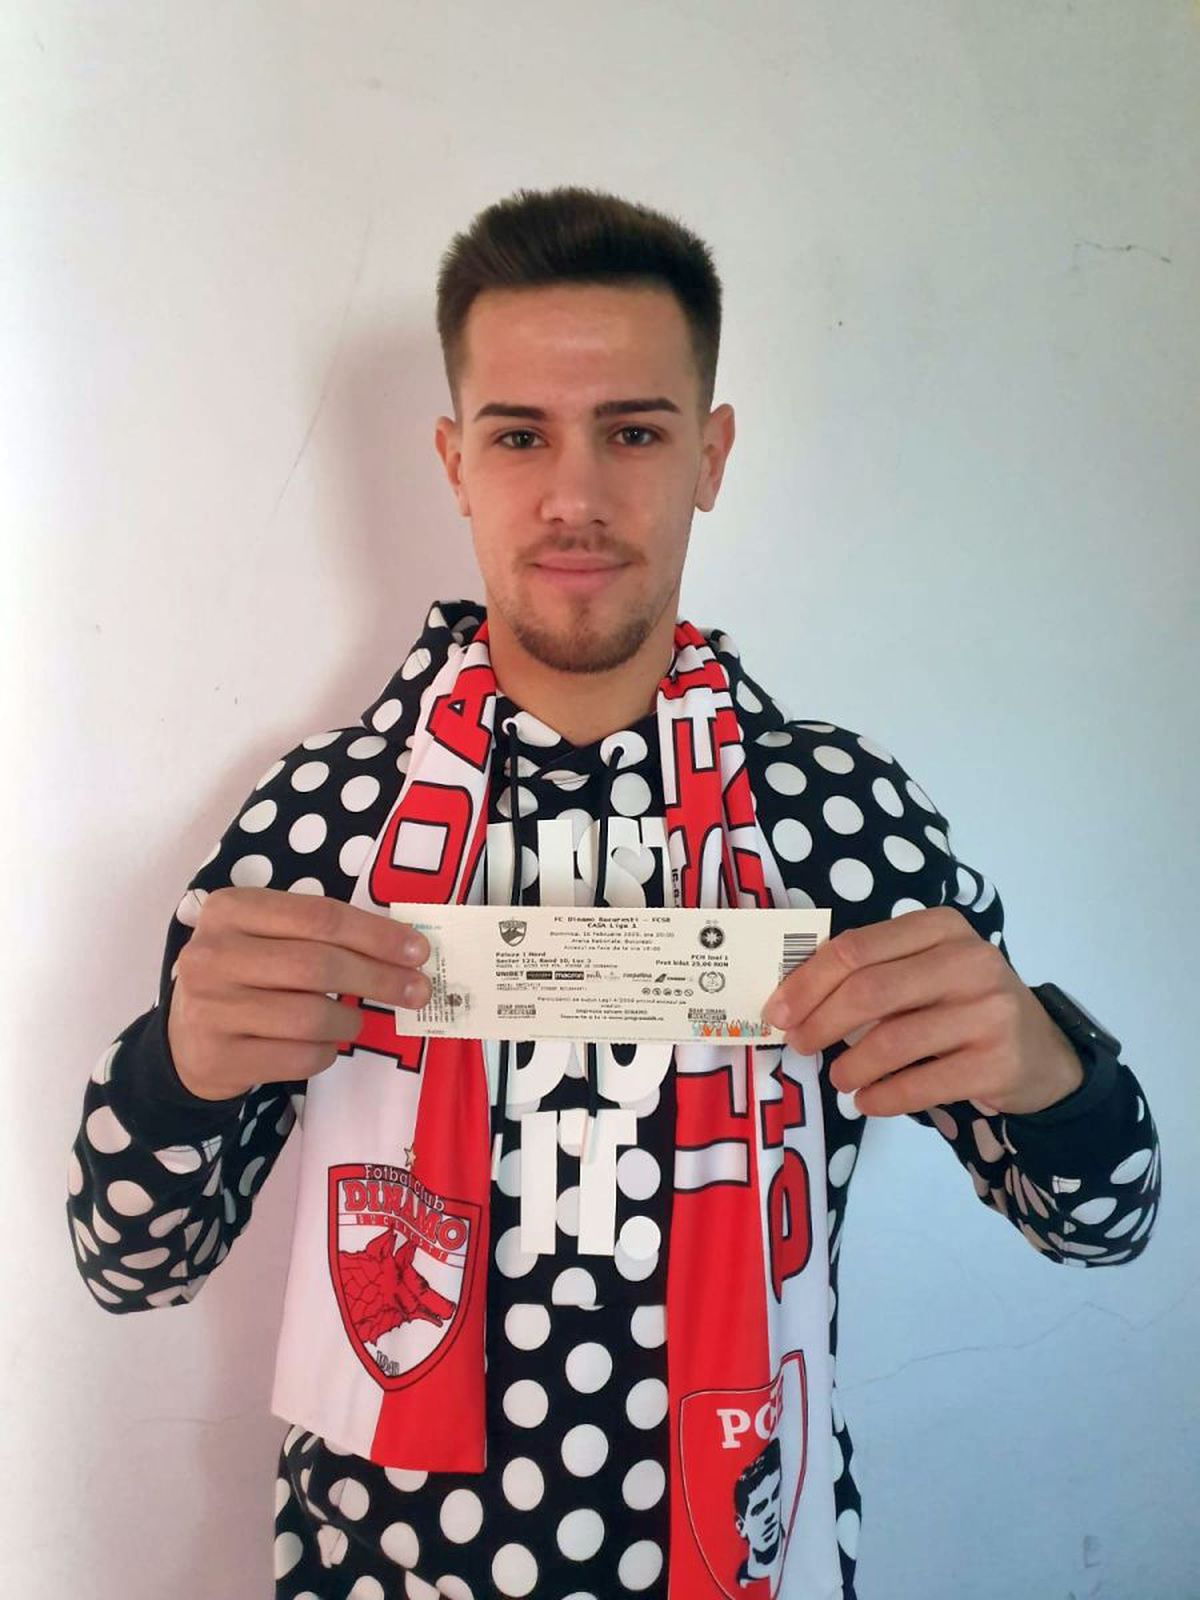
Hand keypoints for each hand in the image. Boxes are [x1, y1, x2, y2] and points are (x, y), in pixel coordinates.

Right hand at [167, 887, 430, 1101]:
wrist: (186, 1040)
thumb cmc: (244, 976)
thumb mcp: (268, 938)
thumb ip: (322, 934)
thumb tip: (406, 948)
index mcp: (231, 909)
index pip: (320, 916)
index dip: (376, 934)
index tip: (418, 951)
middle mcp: (212, 954)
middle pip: (319, 965)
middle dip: (379, 978)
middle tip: (417, 991)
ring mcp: (210, 1008)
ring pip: (310, 1015)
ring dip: (349, 1020)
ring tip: (355, 1019)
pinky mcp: (218, 1057)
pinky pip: (298, 1057)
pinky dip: (325, 1052)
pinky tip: (325, 1044)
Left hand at [761, 907, 1083, 1117]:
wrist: (1041, 1053)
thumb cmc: (962, 1006)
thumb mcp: (925, 970)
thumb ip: (872, 972)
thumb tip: (791, 1000)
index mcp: (940, 927)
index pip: (856, 948)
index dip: (807, 982)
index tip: (778, 1012)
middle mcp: (969, 960)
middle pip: (869, 991)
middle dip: (820, 1023)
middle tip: (799, 1046)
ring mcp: (989, 1011)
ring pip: (892, 1041)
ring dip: (851, 1067)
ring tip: (840, 1080)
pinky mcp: (997, 1061)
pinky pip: (920, 1084)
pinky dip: (882, 1097)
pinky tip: (867, 1101)